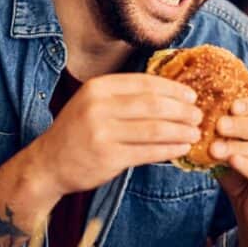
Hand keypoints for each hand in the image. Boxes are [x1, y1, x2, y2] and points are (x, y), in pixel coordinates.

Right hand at [35, 73, 201, 195]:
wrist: (49, 163)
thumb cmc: (78, 131)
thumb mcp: (94, 103)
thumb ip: (125, 97)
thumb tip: (169, 94)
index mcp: (98, 87)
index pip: (145, 83)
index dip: (172, 89)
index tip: (191, 95)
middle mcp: (98, 107)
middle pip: (153, 105)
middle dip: (181, 110)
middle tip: (198, 115)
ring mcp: (102, 132)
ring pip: (154, 129)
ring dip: (180, 131)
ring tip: (195, 133)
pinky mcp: (108, 157)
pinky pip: (148, 152)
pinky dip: (169, 150)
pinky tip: (181, 149)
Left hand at [208, 96, 247, 228]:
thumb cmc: (241, 170)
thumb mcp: (233, 146)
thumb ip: (227, 132)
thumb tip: (207, 114)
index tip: (231, 106)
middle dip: (242, 125)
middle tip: (219, 125)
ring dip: (239, 147)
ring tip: (216, 148)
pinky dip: (247, 166)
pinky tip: (232, 161)